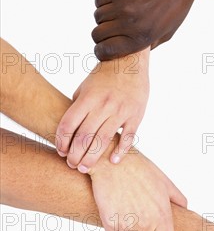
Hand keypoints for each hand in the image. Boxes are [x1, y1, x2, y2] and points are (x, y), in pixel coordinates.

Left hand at [56, 51, 148, 170]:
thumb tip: (70, 131)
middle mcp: (104, 105)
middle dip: (75, 155)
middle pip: (84, 136)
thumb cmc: (104, 77)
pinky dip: (120, 151)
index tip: (60, 152)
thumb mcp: (85, 88)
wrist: (130, 62)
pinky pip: (128, 138)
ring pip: (103, 141)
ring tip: (85, 168)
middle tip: (72, 165)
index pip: (69, 125)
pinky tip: (112, 161)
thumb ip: (77, 108)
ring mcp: (121, 111)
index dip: (62, 141)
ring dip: (92, 158)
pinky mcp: (136, 115)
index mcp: (88, 98)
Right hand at [89, 139, 187, 230]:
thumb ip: (177, 199)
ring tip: (129, 215)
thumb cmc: (140, 170)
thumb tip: (185, 209)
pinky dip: (115, 227)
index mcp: (162, 215)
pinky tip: (118, 211)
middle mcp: (145, 222)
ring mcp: (126, 223)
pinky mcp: (109, 220)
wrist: (113, 161)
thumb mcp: (165, 182)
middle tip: (141, 227)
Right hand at [92, 0, 197, 59]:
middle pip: (97, 34)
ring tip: (119, 12)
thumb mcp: (166, 33)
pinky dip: (104, 2)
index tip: (103, 48)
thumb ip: (147, 45)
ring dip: (105, 17)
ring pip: (98, 17)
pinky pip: (99, 0)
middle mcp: (129, 24)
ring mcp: (122, 6)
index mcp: (141, 39)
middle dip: (101, 34)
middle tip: (110, 30)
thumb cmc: (175, 7)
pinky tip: (117, 0)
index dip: (101, 51)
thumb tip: (129, 52)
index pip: (105, 51)